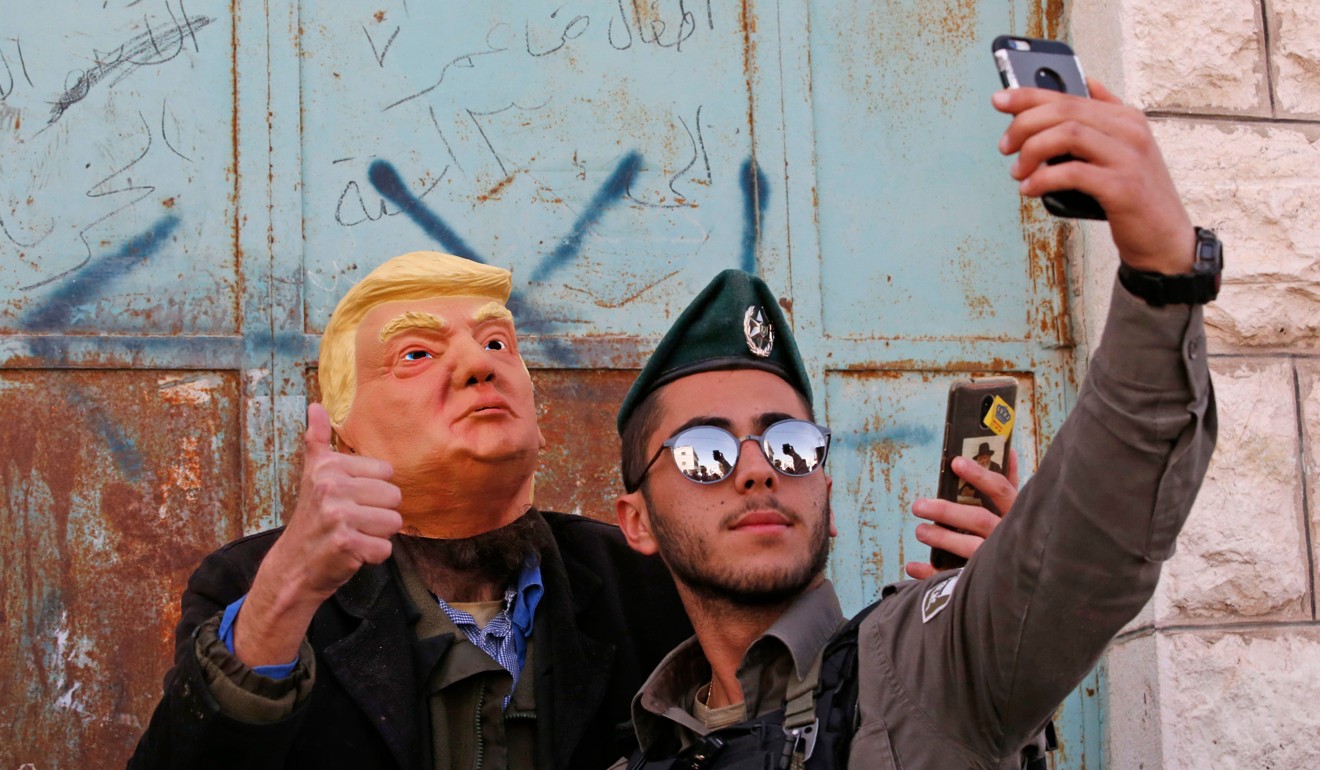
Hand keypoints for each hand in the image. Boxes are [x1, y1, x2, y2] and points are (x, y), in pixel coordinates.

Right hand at [234, 403, 402, 665]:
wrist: (293, 566)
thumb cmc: (312, 519)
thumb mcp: (312, 476)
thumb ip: (317, 441)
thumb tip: (316, 406)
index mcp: (329, 467)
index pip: (387, 472)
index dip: (374, 492)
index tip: (349, 501)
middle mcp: (331, 487)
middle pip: (394, 497)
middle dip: (379, 515)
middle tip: (352, 522)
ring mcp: (337, 515)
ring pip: (393, 523)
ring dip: (378, 535)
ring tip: (353, 536)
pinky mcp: (345, 543)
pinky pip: (385, 548)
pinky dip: (373, 556)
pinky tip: (352, 553)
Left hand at [904, 449, 1018, 579]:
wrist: (1032, 579)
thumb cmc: (1018, 535)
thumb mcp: (1020, 509)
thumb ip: (1011, 483)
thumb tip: (1008, 451)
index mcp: (1017, 514)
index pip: (1000, 490)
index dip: (979, 475)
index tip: (956, 463)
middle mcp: (1009, 536)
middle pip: (979, 519)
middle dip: (947, 511)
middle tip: (918, 506)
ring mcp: (998, 560)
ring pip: (970, 548)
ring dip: (942, 538)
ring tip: (920, 531)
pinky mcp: (985, 581)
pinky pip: (956, 579)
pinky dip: (932, 574)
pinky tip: (912, 566)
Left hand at [993, 80, 1195, 274]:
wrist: (1164, 238)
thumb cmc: (1133, 196)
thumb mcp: (1123, 150)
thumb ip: (1104, 118)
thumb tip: (1085, 83)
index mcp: (1125, 118)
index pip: (1070, 95)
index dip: (1029, 95)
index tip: (999, 101)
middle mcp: (1129, 131)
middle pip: (1064, 111)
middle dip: (1024, 125)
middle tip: (1005, 146)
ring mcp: (1128, 158)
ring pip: (1067, 135)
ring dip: (1032, 151)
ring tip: (1017, 171)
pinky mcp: (1123, 187)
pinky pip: (1073, 173)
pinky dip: (1044, 178)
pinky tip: (1030, 188)